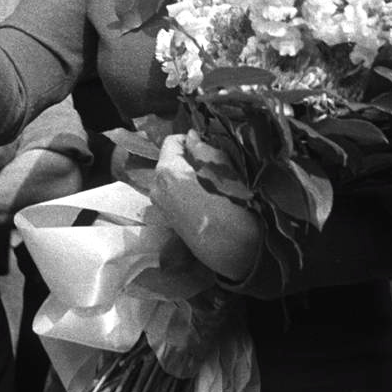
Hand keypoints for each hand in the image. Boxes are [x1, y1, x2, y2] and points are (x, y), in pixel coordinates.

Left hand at [149, 132, 261, 282]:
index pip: (172, 141)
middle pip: (170, 160)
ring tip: (216, 184)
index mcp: (167, 173)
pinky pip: (176, 193)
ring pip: (174, 176)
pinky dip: (190, 189)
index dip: (192, 140)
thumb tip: (191, 136)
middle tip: (216, 167)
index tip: (211, 147)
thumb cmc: (233, 211)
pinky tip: (210, 199)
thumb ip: (204, 150)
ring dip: (191, 174)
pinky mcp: (169, 219)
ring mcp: (161, 206)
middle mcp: (157, 188)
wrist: (234, 254)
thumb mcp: (225, 172)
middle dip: (191, 158)